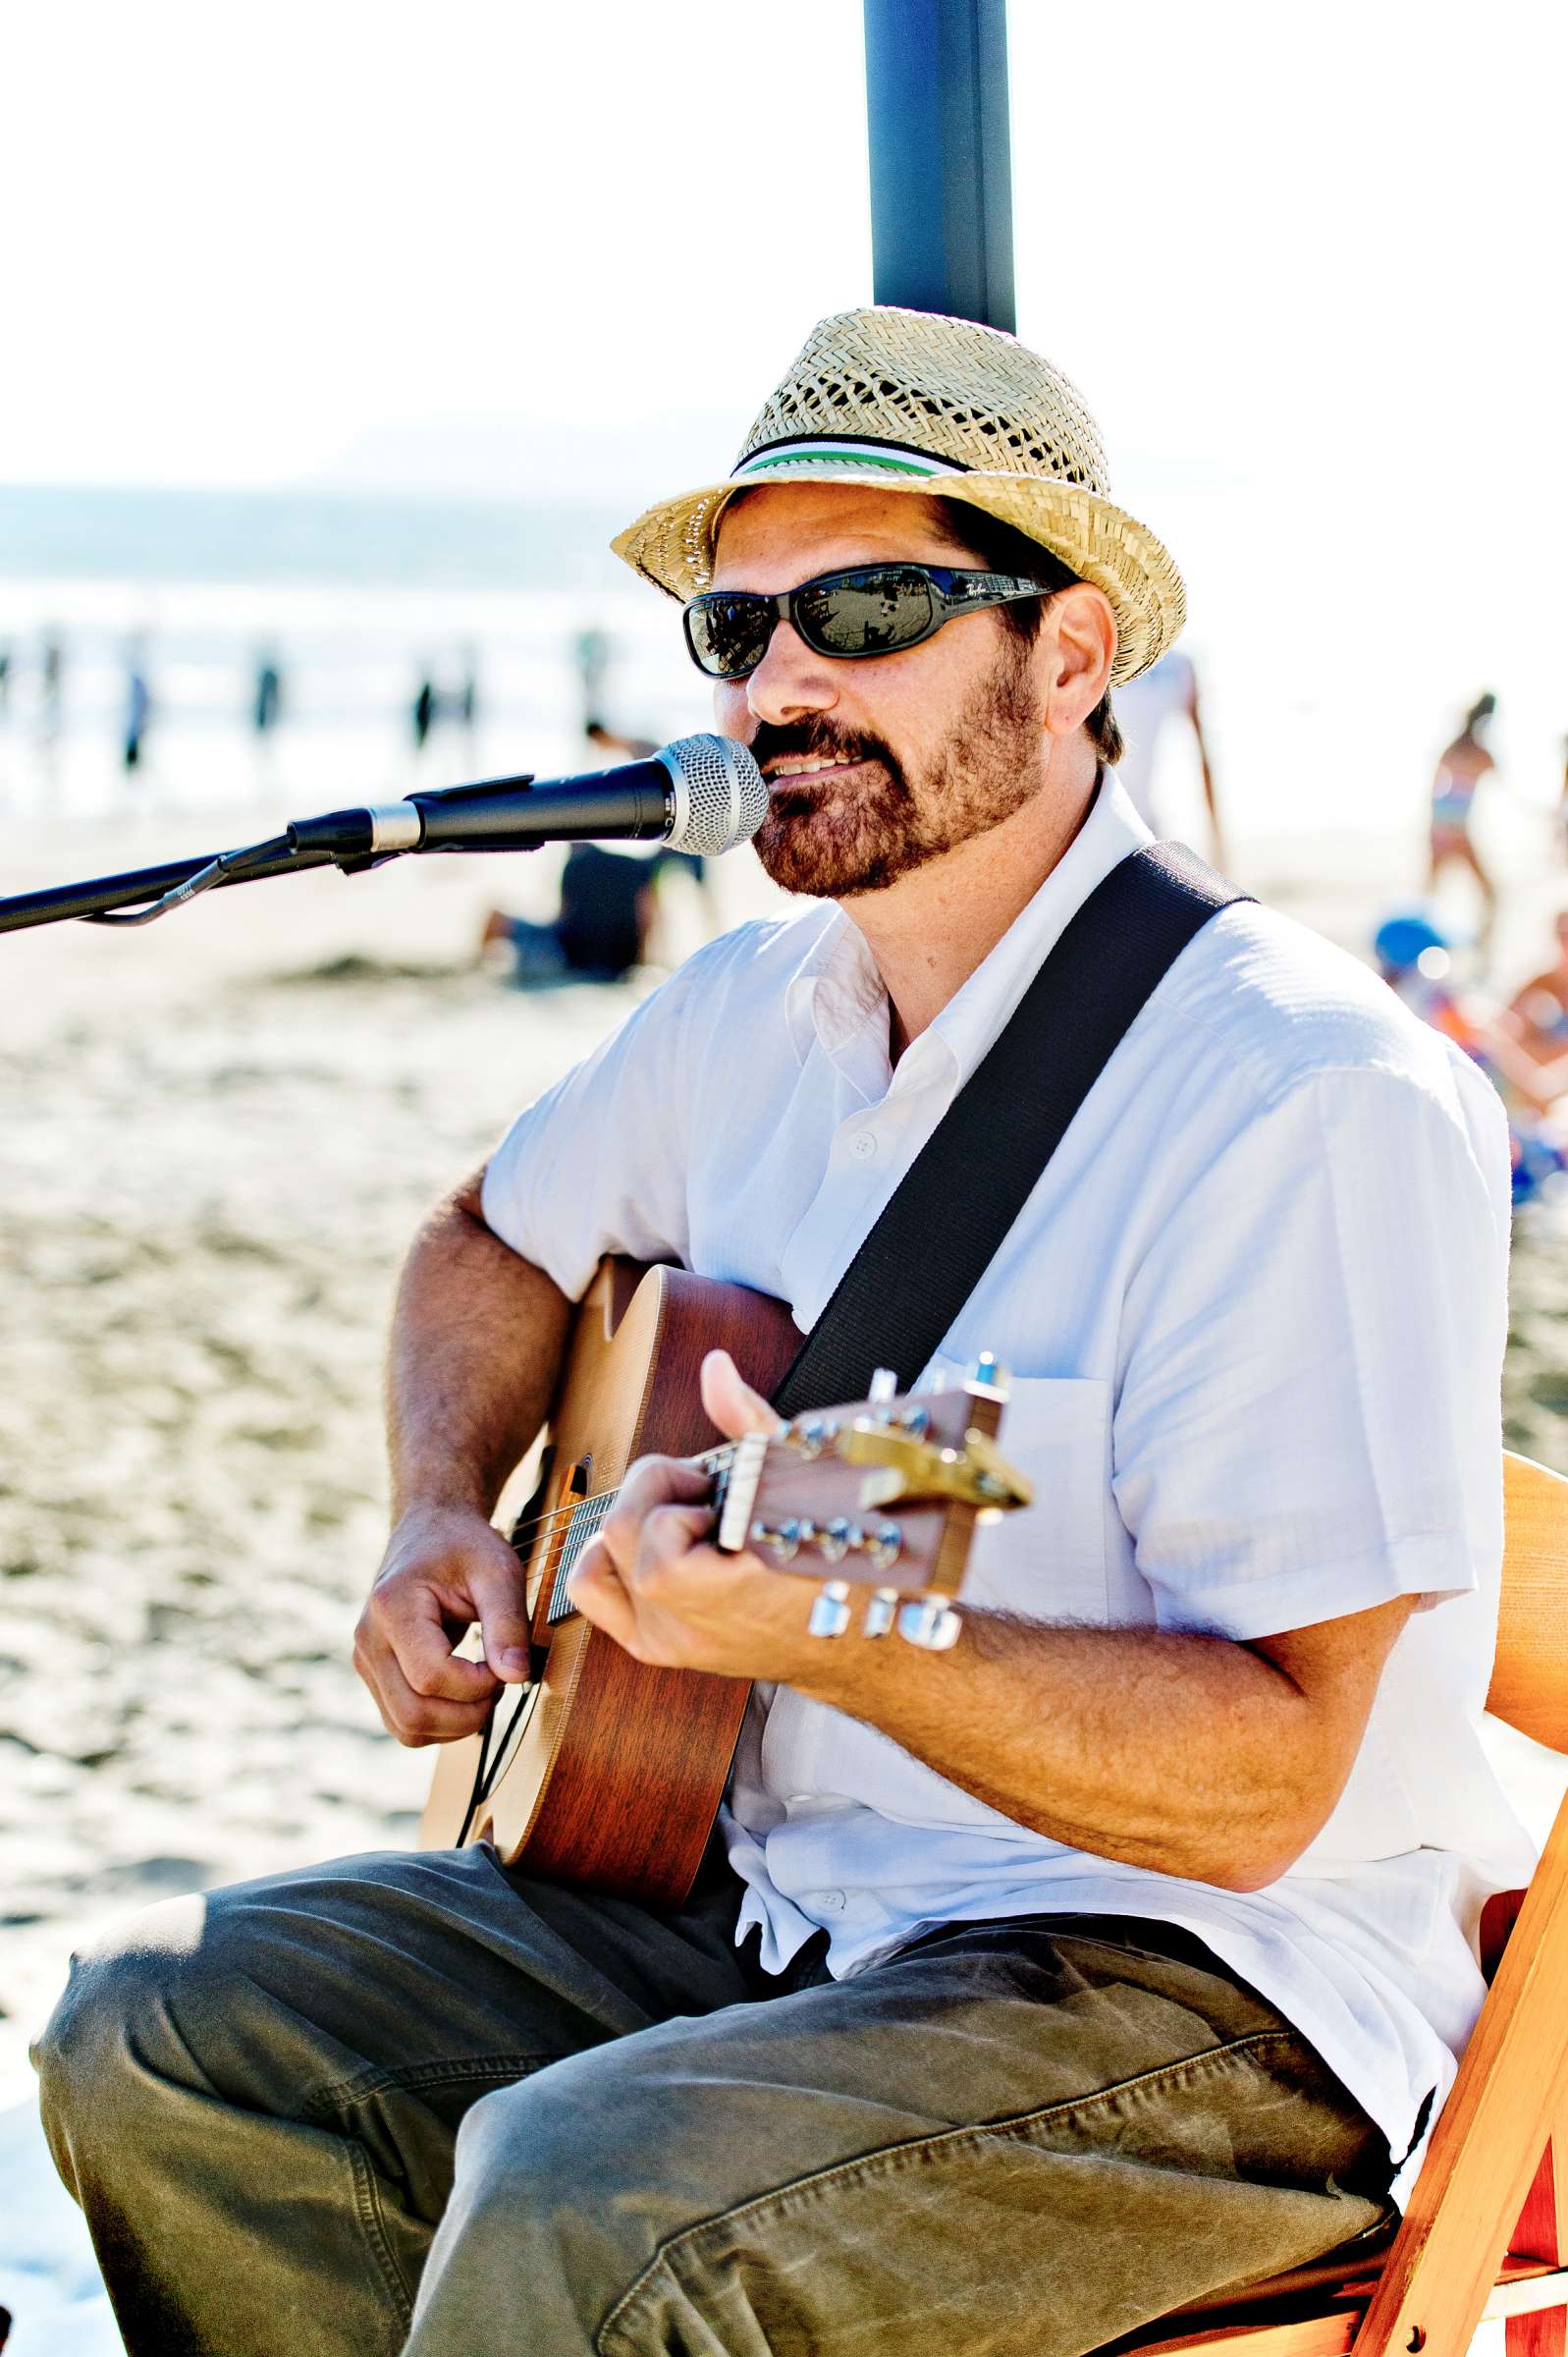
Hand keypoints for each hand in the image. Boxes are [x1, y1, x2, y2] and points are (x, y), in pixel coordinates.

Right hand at [354, 1501, 530, 1745]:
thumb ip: (508, 1624)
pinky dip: (439, 1724)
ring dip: (454, 1725)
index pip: (431, 1676)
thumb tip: (516, 1676)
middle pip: (413, 1713)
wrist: (430, 1530)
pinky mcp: (375, 1675)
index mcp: (393, 1606)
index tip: (503, 1664)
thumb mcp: (498, 1572)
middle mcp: (369, 1639)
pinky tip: (465, 1695)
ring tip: (484, 1688)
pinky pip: (403, 1723)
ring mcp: (366, 1661)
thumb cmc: (465, 1546)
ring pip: (406, 1728)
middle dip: (468, 1715)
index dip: (476, 1684)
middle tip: (499, 1683)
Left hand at [566, 1351, 819, 1679]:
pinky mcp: (652, 1647)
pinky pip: (592, 1588)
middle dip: (661, 1493)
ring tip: (690, 1526)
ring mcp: (664, 1642)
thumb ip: (747, 1423)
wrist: (856, 1638)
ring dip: (640, 1525)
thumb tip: (714, 1368)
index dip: (686, 1487)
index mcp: (722, 1594)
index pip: (659, 1524)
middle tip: (710, 1497)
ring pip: (600, 1555)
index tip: (725, 1490)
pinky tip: (658, 1546)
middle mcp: (683, 1626)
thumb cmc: (836, 1555)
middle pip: (622, 1526)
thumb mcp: (801, 1481)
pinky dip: (612, 1556)